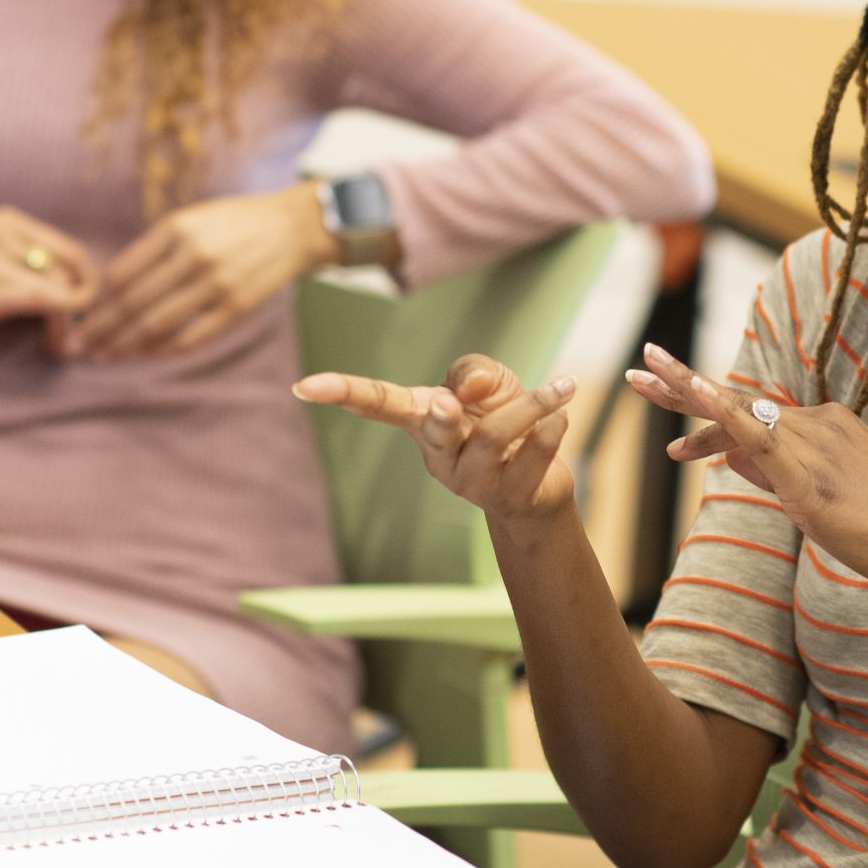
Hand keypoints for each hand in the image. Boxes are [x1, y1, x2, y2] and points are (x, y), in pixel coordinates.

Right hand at [0, 206, 96, 351]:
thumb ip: (31, 265)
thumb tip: (86, 290)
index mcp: (8, 220)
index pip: (71, 250)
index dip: (85, 285)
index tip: (79, 315)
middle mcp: (3, 230)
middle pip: (72, 269)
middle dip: (82, 306)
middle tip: (75, 337)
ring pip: (63, 287)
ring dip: (72, 321)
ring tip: (63, 345)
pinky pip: (48, 302)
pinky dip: (61, 326)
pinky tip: (56, 344)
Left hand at [52, 185, 333, 359]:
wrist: (294, 227)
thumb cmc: (236, 222)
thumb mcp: (192, 219)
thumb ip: (156, 248)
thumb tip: (113, 287)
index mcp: (176, 229)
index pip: (122, 273)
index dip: (97, 301)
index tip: (79, 317)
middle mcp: (193, 256)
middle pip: (133, 302)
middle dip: (101, 329)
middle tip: (79, 346)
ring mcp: (216, 284)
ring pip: (158, 324)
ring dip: (126, 345)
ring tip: (105, 357)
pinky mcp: (236, 307)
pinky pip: (191, 337)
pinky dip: (164, 350)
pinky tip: (146, 355)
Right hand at [293, 355, 580, 524]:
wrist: (542, 485)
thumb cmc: (503, 420)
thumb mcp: (488, 381)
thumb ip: (473, 371)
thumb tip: (465, 390)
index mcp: (422, 420)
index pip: (377, 405)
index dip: (341, 393)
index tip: (303, 386)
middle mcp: (440, 455)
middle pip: (435, 430)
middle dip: (442, 416)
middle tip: (450, 402)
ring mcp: (473, 482)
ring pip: (493, 439)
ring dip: (530, 408)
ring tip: (563, 387)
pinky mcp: (509, 497)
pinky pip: (531, 457)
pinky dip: (552, 428)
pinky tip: (564, 414)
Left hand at [626, 343, 867, 626]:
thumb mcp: (818, 501)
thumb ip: (772, 474)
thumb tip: (729, 459)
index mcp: (828, 426)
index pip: (756, 416)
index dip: (709, 420)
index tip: (677, 435)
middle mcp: (819, 423)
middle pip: (739, 403)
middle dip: (683, 387)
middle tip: (638, 371)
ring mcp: (814, 442)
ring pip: (737, 414)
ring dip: (684, 397)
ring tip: (639, 381)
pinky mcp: (806, 471)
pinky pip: (753, 432)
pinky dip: (716, 411)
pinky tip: (688, 392)